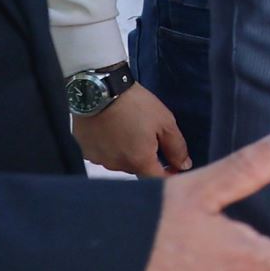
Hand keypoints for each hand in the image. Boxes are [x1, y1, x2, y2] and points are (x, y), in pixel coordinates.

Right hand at [74, 83, 189, 176]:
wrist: (101, 90)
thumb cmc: (137, 105)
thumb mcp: (165, 122)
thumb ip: (176, 147)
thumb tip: (184, 166)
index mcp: (139, 161)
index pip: (156, 180)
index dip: (168, 174)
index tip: (173, 165)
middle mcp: (117, 166)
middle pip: (137, 170)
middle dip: (146, 159)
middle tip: (150, 137)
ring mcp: (99, 159)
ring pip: (119, 162)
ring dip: (127, 153)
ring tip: (129, 130)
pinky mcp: (85, 150)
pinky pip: (103, 154)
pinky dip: (110, 147)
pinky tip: (112, 131)